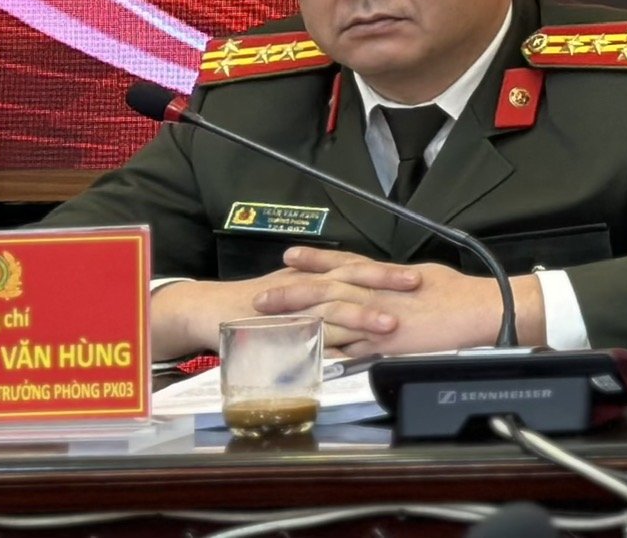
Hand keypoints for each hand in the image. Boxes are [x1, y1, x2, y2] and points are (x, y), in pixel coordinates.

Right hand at [147, 263, 401, 359]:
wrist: (207, 310)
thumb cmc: (255, 300)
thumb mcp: (295, 284)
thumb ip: (326, 287)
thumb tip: (363, 291)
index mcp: (314, 276)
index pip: (357, 269)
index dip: (387, 271)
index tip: (419, 274)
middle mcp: (306, 288)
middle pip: (350, 282)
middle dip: (384, 285)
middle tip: (415, 287)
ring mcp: (292, 312)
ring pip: (331, 311)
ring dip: (361, 318)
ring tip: (389, 326)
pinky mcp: (276, 334)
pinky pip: (303, 342)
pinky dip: (324, 349)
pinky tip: (347, 357)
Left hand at [253, 248, 541, 355]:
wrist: (479, 310)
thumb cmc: (460, 294)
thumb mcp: (425, 276)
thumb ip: (398, 280)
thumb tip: (386, 279)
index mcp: (387, 277)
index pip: (343, 264)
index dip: (315, 260)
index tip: (291, 256)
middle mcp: (377, 295)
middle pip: (326, 290)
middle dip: (292, 293)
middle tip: (262, 295)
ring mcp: (378, 321)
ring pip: (330, 318)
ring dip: (298, 322)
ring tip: (272, 326)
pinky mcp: (385, 346)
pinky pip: (347, 351)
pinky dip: (324, 353)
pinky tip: (302, 358)